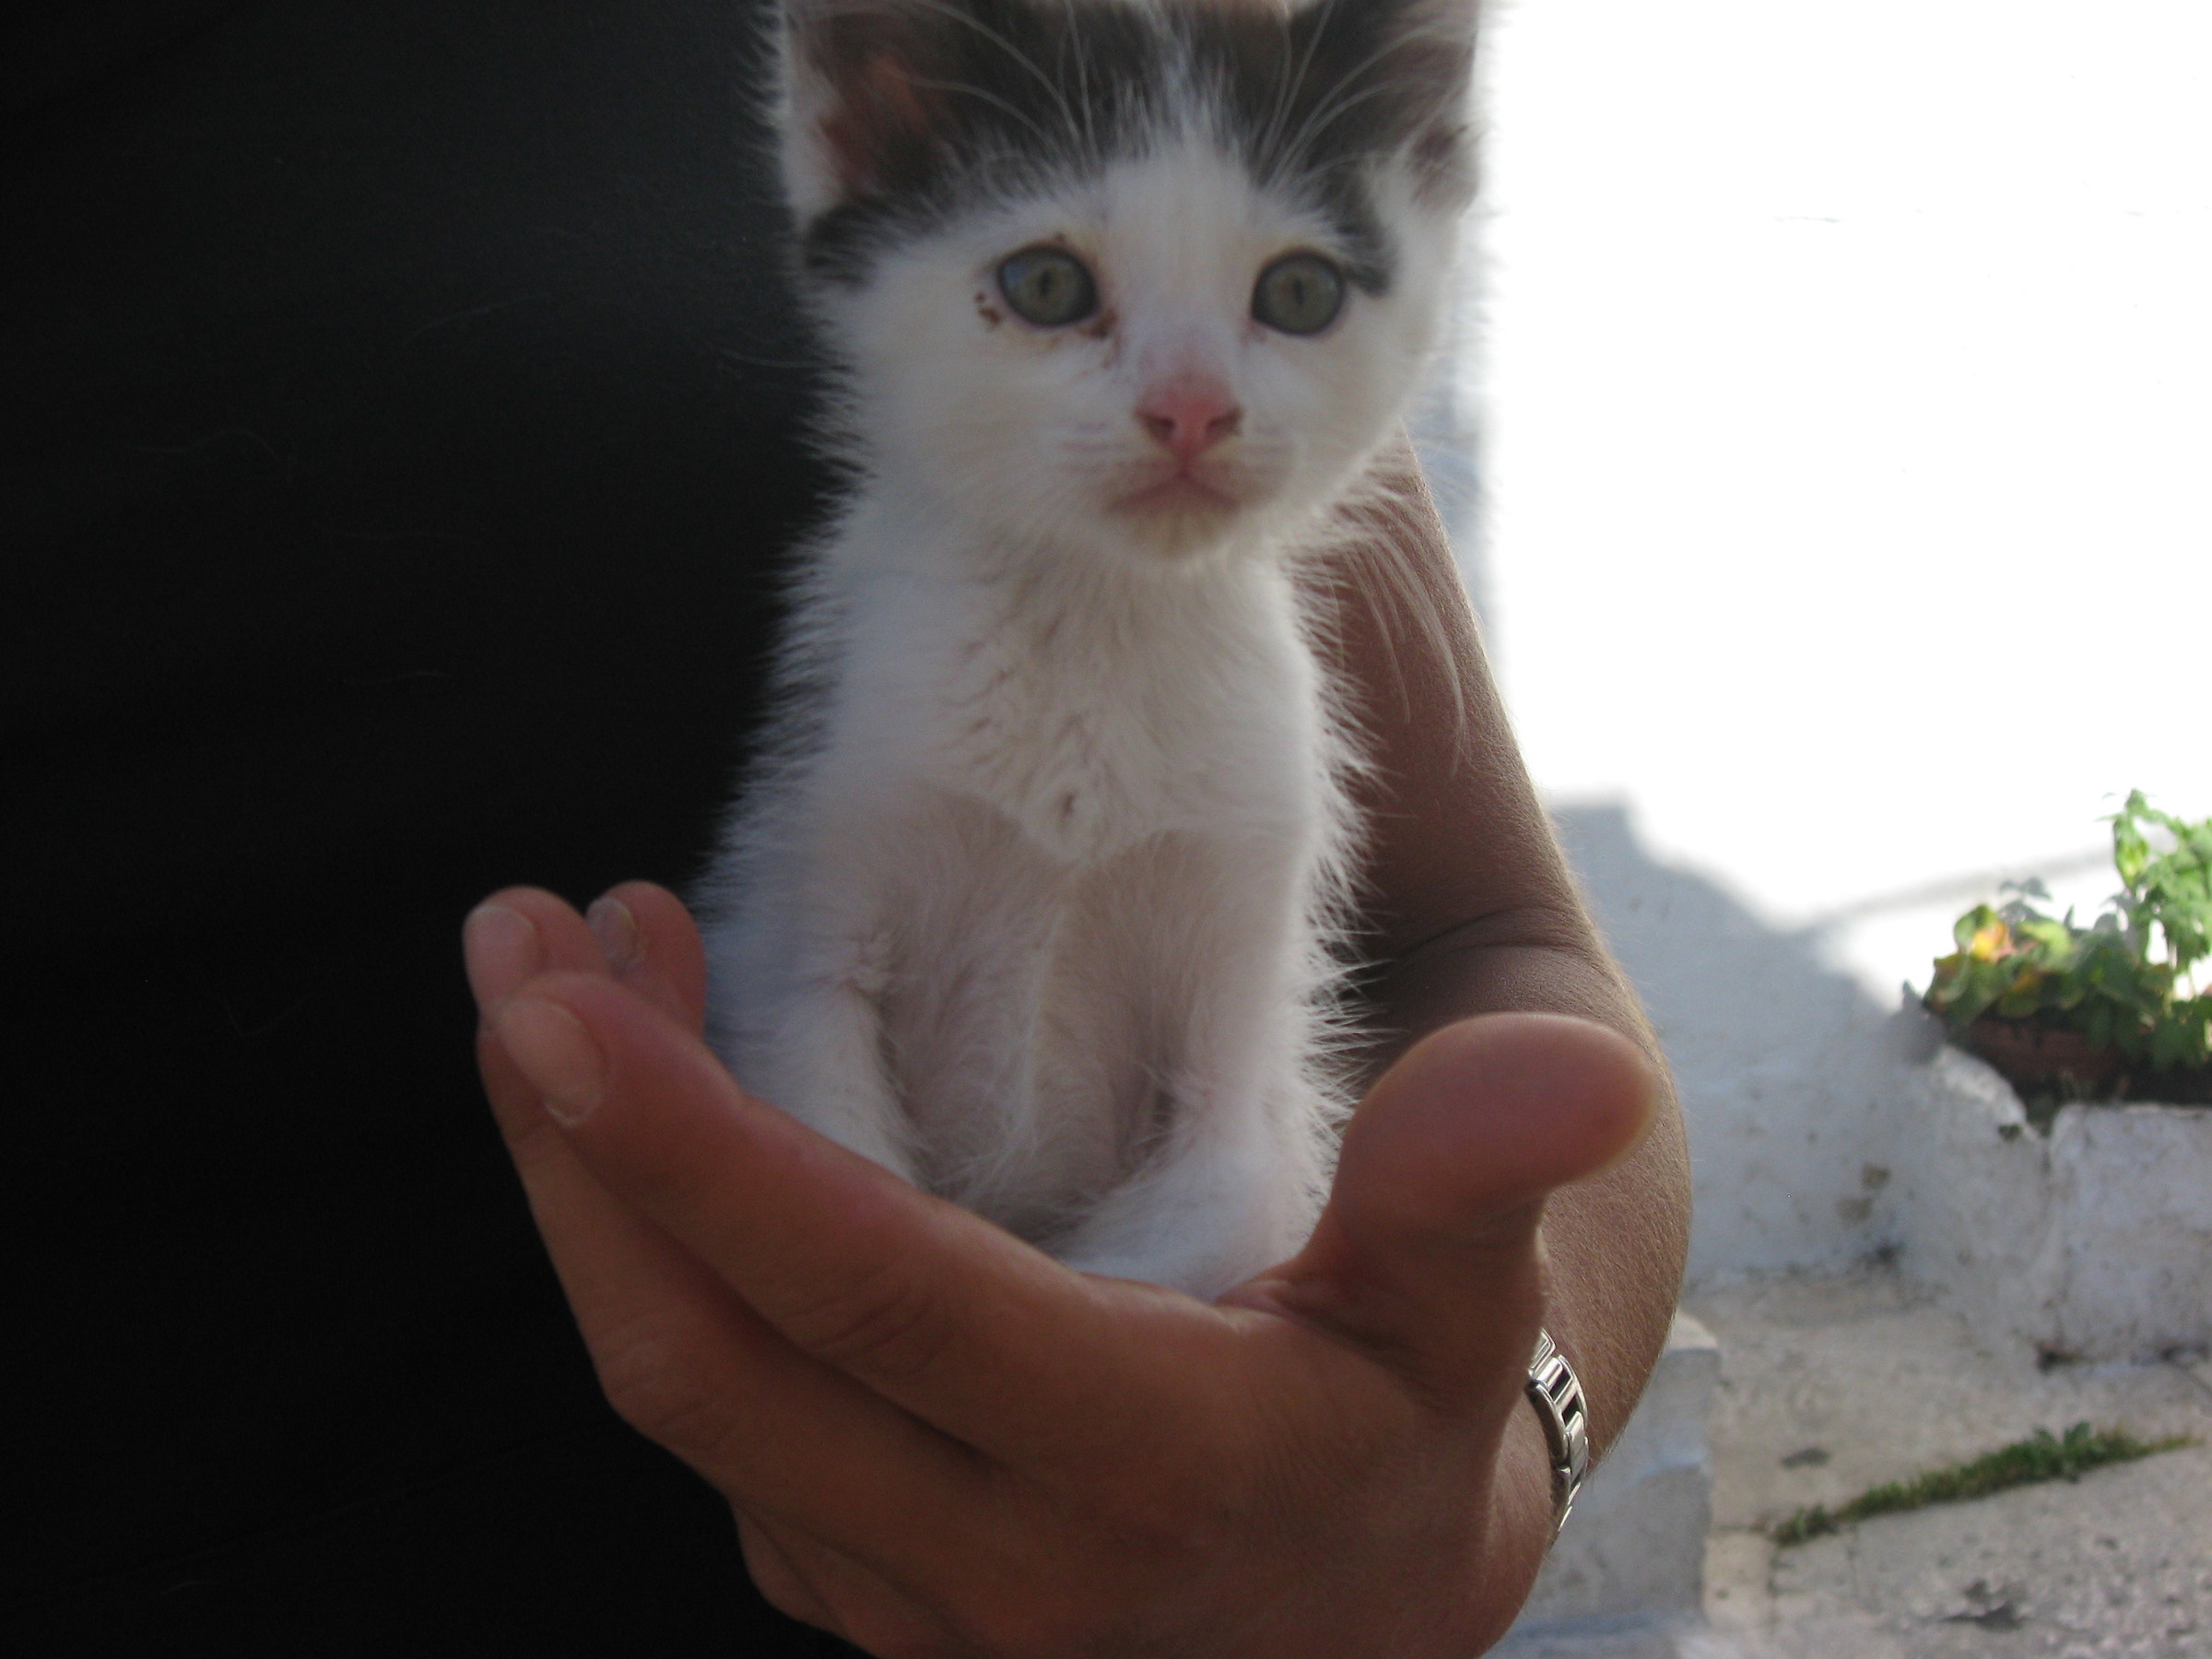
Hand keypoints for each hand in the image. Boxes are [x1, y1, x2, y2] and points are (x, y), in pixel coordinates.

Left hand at [463, 882, 1656, 1656]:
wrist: (1355, 1600)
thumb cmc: (1404, 1403)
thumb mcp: (1466, 1297)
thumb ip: (1482, 1179)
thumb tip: (1565, 1076)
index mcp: (1134, 1467)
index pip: (868, 1301)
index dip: (700, 1149)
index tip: (557, 997)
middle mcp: (982, 1563)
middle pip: (699, 1359)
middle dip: (573, 1148)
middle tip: (508, 942)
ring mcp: (891, 1581)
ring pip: (680, 1383)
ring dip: (589, 1181)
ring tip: (563, 968)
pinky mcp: (847, 1560)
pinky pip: (714, 1401)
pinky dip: (650, 1242)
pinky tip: (647, 1099)